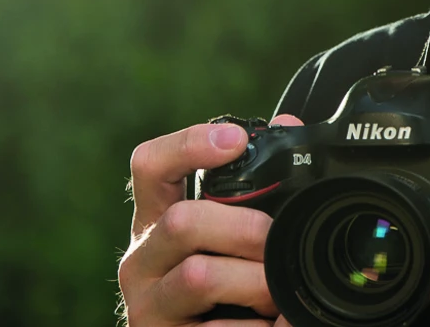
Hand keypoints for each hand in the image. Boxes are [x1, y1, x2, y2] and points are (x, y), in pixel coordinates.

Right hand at [118, 114, 303, 325]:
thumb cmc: (222, 293)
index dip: (188, 145)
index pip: (150, 166)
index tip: (236, 141)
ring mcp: (147, 306)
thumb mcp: (230, 239)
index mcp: (156, 222)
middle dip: (244, 228)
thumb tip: (288, 124)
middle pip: (182, 220)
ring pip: (197, 276)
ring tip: (281, 296)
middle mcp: (141, 261)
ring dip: (255, 283)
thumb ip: (254, 189)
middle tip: (275, 244)